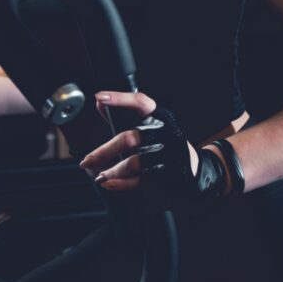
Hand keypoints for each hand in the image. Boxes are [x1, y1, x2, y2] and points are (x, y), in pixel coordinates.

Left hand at [79, 90, 233, 208]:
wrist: (195, 171)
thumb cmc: (166, 145)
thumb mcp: (152, 126)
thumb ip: (125, 115)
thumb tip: (100, 103)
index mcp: (161, 117)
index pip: (140, 102)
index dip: (120, 98)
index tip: (100, 97)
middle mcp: (165, 134)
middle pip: (129, 139)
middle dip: (104, 151)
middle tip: (87, 160)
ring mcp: (167, 155)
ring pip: (134, 163)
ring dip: (112, 171)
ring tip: (99, 176)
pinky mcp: (168, 174)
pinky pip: (141, 180)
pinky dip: (122, 184)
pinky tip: (110, 183)